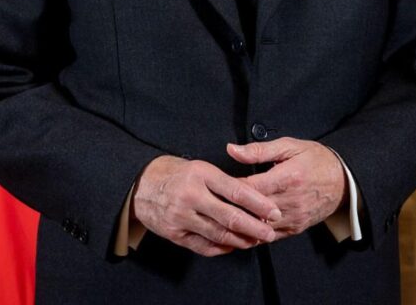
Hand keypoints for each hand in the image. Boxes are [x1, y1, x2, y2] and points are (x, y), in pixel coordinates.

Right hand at [130, 155, 281, 256]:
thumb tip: (253, 197)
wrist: (141, 184)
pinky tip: (233, 246)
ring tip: (256, 241)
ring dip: (241, 240)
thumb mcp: (200, 166)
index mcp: (201, 173)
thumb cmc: (176, 173)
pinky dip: (221, 248)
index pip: (237, 191)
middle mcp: (191, 195)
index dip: (258, 203)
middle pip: (230, 216)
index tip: (274, 211)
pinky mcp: (174, 233)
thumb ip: (224, 181)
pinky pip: (203, 245)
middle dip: (254, 227)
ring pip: (218, 234)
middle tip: (270, 233)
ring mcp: (181, 216)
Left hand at [227, 138, 345, 238]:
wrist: (343, 179)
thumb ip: (259, 150)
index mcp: (287, 178)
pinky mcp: (296, 228)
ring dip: (241, 224)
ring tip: (222, 218)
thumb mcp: (289, 146)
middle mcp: (290, 201)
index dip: (230, 188)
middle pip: (252, 210)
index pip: (250, 188)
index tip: (216, 185)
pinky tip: (240, 229)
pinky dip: (254, 234)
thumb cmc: (315, 158)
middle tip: (212, 204)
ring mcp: (294, 217)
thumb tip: (232, 150)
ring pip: (259, 227)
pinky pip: (270, 236)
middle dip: (231, 208)